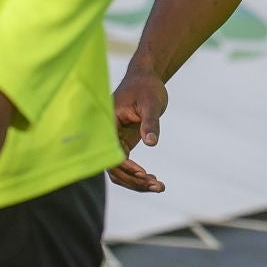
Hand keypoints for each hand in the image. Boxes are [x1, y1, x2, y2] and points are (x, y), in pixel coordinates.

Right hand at [108, 66, 167, 193]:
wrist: (146, 79)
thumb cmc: (146, 87)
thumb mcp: (151, 103)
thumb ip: (150, 122)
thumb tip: (151, 143)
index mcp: (107, 125)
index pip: (110, 153)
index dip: (124, 166)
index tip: (143, 172)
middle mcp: (107, 136)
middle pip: (113, 168)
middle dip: (133, 181)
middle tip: (157, 186)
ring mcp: (114, 141)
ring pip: (119, 171)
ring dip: (136, 182)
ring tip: (159, 187)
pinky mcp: (123, 144)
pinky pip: (126, 165)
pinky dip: (138, 175)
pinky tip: (154, 181)